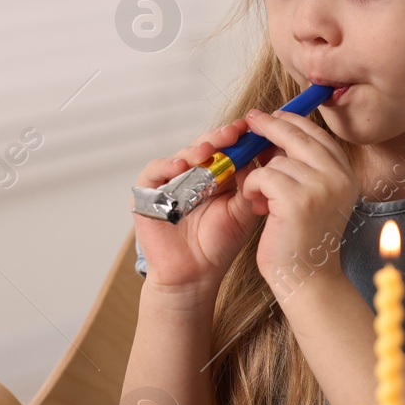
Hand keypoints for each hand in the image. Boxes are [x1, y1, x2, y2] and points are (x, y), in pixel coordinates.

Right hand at [130, 118, 267, 298]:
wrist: (195, 275)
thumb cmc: (218, 245)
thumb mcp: (241, 212)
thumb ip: (248, 187)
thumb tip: (256, 157)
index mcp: (215, 176)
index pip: (225, 149)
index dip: (237, 138)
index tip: (251, 129)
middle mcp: (192, 175)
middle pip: (204, 146)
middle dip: (219, 138)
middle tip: (233, 133)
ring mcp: (169, 183)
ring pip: (181, 156)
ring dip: (195, 150)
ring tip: (209, 150)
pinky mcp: (148, 194)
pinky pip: (154, 173)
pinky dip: (166, 166)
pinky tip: (181, 167)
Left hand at [238, 108, 360, 297]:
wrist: (308, 279)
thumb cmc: (304, 241)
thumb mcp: (315, 198)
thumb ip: (305, 168)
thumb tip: (276, 135)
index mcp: (346, 175)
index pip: (318, 135)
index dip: (293, 121)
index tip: (273, 116)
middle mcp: (338, 177)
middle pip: (299, 135)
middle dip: (271, 126)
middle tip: (250, 121)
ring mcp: (320, 187)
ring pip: (277, 159)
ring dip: (260, 174)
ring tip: (259, 197)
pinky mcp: (296, 199)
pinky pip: (263, 175)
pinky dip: (253, 187)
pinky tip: (256, 205)